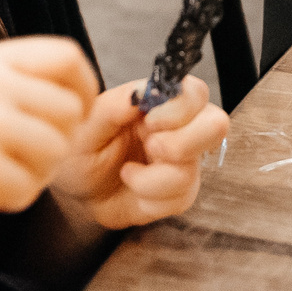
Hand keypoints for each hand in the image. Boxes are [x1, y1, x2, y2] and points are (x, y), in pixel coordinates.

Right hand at [0, 37, 96, 261]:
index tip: (78, 114)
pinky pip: (30, 189)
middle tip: (20, 160)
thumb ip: (14, 81)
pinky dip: (11, 199)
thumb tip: (77, 94)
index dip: (84, 87)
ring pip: (56, 151)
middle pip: (70, 109)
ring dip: (35, 174)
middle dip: (57, 142)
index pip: (67, 55)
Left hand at [51, 75, 230, 234]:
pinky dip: (150, 198)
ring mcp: (183, 161)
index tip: (148, 120)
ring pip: (194, 169)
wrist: (75, 192)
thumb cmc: (81, 152)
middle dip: (182, 142)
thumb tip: (143, 91)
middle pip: (216, 125)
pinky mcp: (180, 193)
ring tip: (127, 173)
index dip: (179, 108)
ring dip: (154, 178)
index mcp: (159, 103)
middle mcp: (179, 128)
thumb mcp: (86, 124)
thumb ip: (114, 105)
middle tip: (150, 148)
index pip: (195, 93)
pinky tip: (133, 188)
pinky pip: (181, 198)